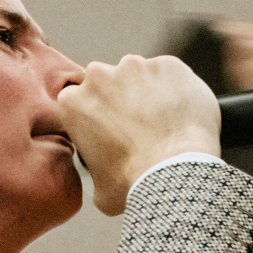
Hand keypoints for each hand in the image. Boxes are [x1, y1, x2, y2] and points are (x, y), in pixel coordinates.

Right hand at [58, 54, 220, 216]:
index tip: (109, 133)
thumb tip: (105, 174)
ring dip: (146, 93)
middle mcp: (100, 75)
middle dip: (119, 100)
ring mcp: (136, 66)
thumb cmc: (134, 185)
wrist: (174, 174)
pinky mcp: (168, 65)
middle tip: (137, 129)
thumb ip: (96, 168)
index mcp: (73, 102)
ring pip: (139, 76)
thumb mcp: (98, 188)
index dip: (95, 117)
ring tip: (162, 124)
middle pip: (107, 83)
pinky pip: (169, 76)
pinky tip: (180, 116)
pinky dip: (174, 91)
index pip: (79, 102)